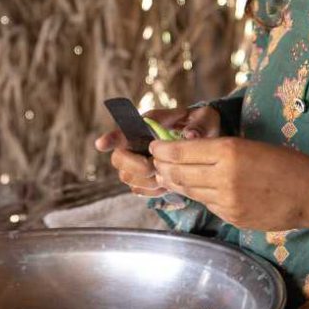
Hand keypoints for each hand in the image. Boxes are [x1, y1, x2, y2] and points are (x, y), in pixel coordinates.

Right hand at [95, 105, 220, 196]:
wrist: (207, 140)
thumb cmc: (202, 124)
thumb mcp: (205, 118)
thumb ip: (199, 125)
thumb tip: (190, 135)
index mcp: (147, 125)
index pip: (124, 130)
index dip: (111, 138)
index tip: (101, 144)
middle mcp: (138, 143)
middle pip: (119, 158)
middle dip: (135, 166)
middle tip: (154, 166)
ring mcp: (139, 161)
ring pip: (127, 176)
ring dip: (145, 180)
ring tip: (166, 175)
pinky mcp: (146, 178)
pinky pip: (139, 189)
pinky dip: (152, 190)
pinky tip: (167, 184)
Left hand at [146, 136, 308, 232]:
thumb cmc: (283, 162)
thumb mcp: (247, 146)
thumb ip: (215, 150)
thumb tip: (182, 152)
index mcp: (229, 151)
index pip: (181, 151)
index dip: (162, 150)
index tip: (154, 146)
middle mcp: (225, 176)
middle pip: (179, 173)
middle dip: (163, 167)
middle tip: (156, 162)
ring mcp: (228, 200)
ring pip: (190, 190)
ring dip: (177, 182)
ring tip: (170, 175)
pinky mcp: (233, 217)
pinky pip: (207, 204)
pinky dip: (200, 196)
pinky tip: (198, 189)